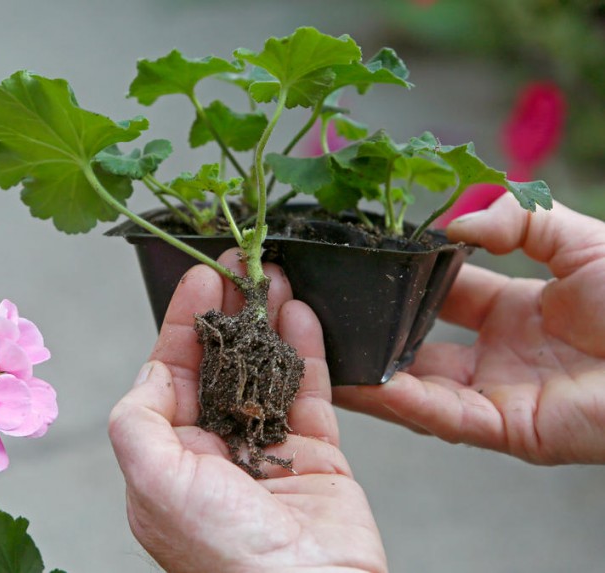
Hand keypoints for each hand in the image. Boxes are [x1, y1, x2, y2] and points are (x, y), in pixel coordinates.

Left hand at [108, 251, 386, 572]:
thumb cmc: (224, 554)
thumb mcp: (154, 482)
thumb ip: (140, 419)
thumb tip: (153, 370)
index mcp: (171, 456)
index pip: (173, 371)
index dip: (185, 321)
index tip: (200, 277)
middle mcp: (217, 449)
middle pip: (222, 363)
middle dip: (229, 312)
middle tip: (242, 265)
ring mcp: (268, 449)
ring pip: (267, 370)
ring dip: (270, 322)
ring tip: (276, 276)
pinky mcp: (317, 455)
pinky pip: (310, 391)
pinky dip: (308, 351)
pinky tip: (303, 314)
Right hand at [335, 194, 604, 464]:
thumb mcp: (579, 239)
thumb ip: (518, 219)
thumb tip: (456, 221)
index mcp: (513, 311)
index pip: (440, 297)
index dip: (402, 284)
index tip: (360, 267)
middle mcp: (496, 356)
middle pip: (417, 348)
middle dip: (371, 336)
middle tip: (322, 318)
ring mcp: (498, 395)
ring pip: (417, 389)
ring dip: (369, 377)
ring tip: (320, 359)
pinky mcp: (507, 430)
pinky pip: (445, 417)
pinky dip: (403, 402)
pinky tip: (366, 385)